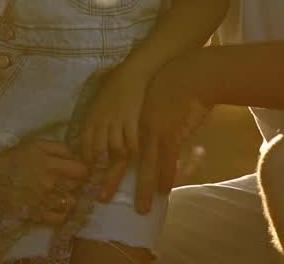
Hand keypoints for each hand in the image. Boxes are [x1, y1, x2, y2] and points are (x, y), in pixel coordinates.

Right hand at [0, 140, 87, 224]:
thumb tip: (77, 156)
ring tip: (62, 194)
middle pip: (78, 187)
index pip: (82, 171)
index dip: (82, 170)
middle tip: (69, 181)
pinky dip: (62, 213)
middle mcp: (51, 184)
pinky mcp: (37, 215)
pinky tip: (56, 206)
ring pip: (71, 203)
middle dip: (76, 183)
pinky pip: (60, 218)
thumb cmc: (14, 158)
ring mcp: (44, 202)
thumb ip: (60, 148)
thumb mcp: (37, 144)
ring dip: (69, 198)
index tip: (77, 170)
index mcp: (52, 165)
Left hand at [79, 67, 148, 166]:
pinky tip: (134, 154)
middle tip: (105, 171)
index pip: (85, 142)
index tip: (89, 166)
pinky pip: (131, 141)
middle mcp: (102, 121)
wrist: (129, 75)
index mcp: (91, 117)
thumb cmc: (111, 86)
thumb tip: (91, 135)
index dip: (86, 157)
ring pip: (115, 147)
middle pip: (99, 148)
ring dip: (117, 159)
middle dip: (101, 163)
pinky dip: (132, 150)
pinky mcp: (132, 119)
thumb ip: (93, 119)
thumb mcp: (96, 103)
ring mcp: (117, 121)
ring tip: (120, 164)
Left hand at [100, 57, 210, 213]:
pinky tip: (165, 191)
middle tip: (102, 197)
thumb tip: (138, 123)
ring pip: (145, 167)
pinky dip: (166, 178)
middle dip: (111, 180)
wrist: (190, 75)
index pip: (107, 142)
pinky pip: (166, 163)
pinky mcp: (170, 136)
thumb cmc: (171, 79)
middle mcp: (135, 126)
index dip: (100, 159)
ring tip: (141, 208)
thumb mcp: (147, 94)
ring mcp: (151, 132)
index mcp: (127, 116)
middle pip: (119, 158)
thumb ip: (140, 111)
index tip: (94, 174)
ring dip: (144, 189)